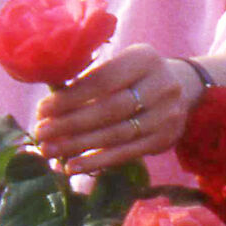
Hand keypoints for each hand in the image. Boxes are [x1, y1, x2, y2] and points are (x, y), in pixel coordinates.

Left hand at [33, 44, 196, 172]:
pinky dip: (97, 162)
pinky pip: (126, 153)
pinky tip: (73, 166)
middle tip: (41, 133)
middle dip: (70, 123)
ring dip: (78, 145)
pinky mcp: (165, 140)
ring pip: (116, 134)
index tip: (43, 109)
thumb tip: (49, 105)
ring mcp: (166, 115)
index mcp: (144, 59)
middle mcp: (161, 86)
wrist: (184, 87)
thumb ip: (91, 77)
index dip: (71, 97)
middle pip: (109, 109)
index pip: (103, 81)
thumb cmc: (136, 75)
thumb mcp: (122, 63)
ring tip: (50, 151)